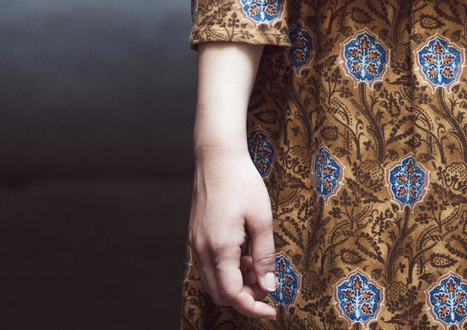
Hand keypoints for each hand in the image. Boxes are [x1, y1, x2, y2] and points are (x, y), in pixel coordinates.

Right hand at [189, 144, 278, 317]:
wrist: (217, 157)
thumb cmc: (242, 182)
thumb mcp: (262, 219)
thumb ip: (265, 256)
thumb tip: (269, 286)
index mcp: (220, 247)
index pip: (232, 294)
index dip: (252, 307)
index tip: (271, 310)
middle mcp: (202, 249)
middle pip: (220, 294)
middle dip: (245, 296)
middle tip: (266, 282)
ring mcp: (195, 243)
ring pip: (213, 281)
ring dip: (235, 282)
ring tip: (256, 263)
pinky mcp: (194, 236)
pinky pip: (208, 266)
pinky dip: (226, 270)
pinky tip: (242, 253)